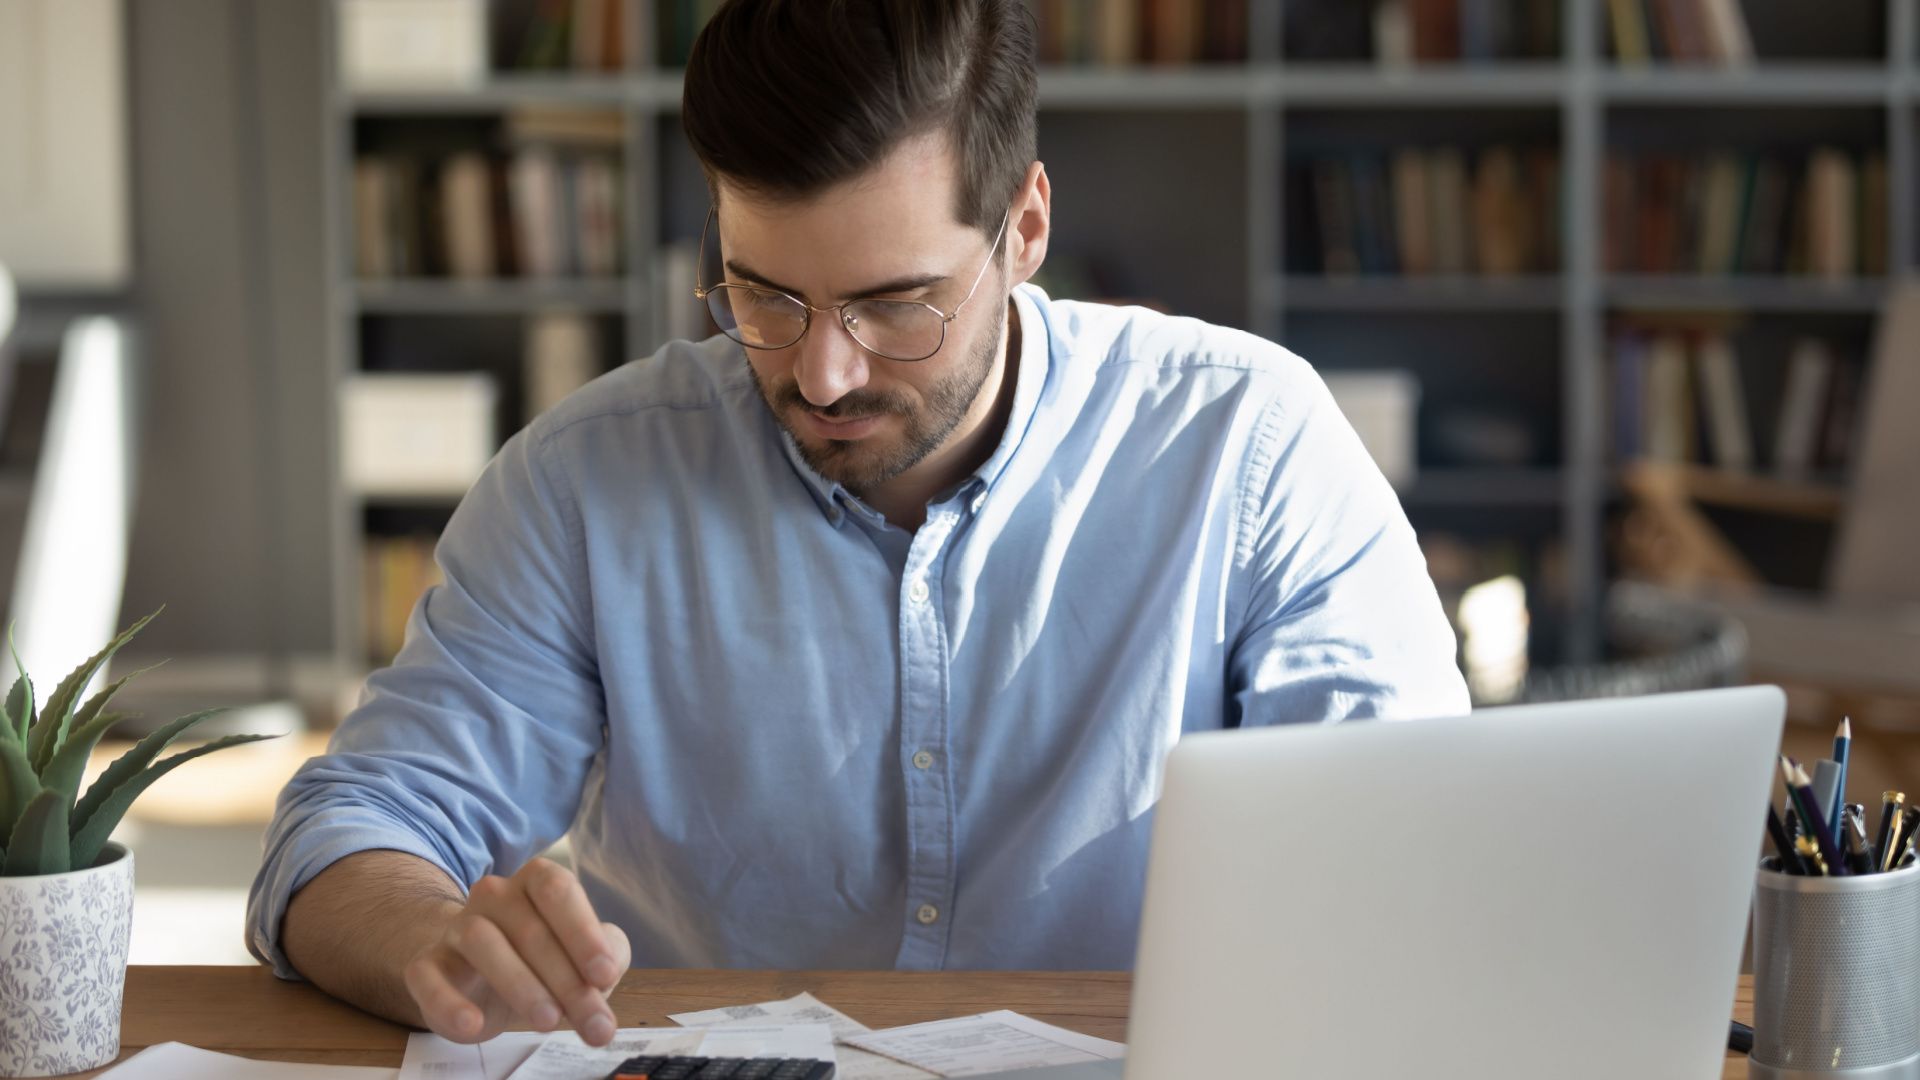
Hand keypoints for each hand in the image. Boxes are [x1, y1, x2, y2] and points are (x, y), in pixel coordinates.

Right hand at [403, 858, 630, 1045]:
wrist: (478, 981)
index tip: (603, 975)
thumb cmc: (544, 962)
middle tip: (593, 1023)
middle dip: (567, 981)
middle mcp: (494, 895)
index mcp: (536, 881)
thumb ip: (609, 954)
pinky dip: (447, 1002)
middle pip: (530, 929)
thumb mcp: (585, 956)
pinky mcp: (426, 965)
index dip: (583, 931)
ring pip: (482, 942)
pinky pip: (427, 976)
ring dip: (520, 985)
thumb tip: (608, 971)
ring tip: (549, 1021)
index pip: (558, 890)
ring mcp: (456, 928)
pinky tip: (473, 1024)